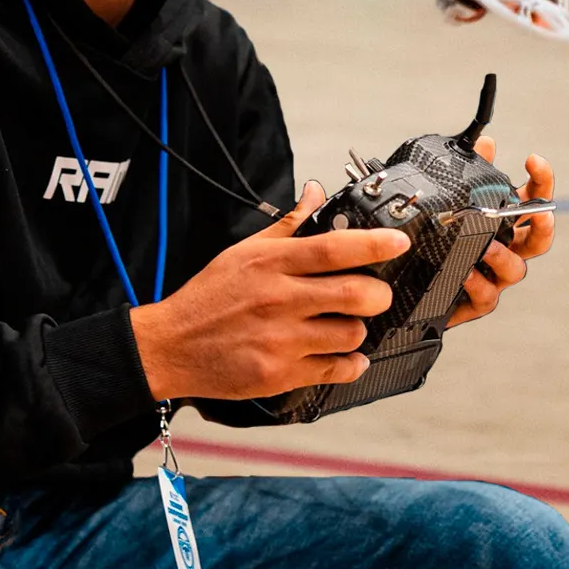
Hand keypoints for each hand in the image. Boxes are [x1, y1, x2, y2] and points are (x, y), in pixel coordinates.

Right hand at [130, 182, 408, 400]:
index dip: (375, 243)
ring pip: (351, 334)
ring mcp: (281, 340)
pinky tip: (345, 357)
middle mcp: (279, 300)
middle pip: (356, 294)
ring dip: (358, 330)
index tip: (399, 242)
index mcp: (272, 264)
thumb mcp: (242, 252)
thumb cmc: (207, 298)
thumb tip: (314, 193)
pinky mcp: (279, 374)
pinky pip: (335, 370)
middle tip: (375, 294)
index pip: (334, 247)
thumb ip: (286, 226)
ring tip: (345, 325)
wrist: (169, 347)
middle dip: (378, 294)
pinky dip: (349, 365)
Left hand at [448, 138, 554, 327]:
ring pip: (514, 270)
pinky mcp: (476, 301)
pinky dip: (479, 285)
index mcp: (505, 223)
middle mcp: (505, 249)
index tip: (533, 160)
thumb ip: (473, 173)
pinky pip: (487, 296)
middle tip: (540, 213)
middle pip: (538, 239)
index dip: (541, 181)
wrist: (415, 285)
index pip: (533, 200)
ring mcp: (494, 277)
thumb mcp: (456, 202)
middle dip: (543, 225)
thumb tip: (485, 144)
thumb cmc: (443, 242)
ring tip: (489, 247)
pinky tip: (466, 274)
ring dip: (504, 257)